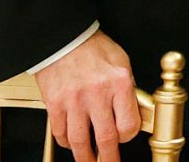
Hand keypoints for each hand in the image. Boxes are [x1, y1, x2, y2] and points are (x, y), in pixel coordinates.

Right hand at [33, 32, 140, 161]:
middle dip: (109, 157)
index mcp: (118, 83)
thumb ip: (127, 88)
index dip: (128, 135)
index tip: (126, 137)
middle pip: (106, 138)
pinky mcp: (55, 104)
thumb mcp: (121, 63)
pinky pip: (61, 132)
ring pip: (80, 141)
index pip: (128, 123)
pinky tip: (72, 144)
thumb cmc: (93, 48)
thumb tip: (134, 111)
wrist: (64, 39)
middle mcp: (97, 93)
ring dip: (85, 157)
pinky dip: (67, 143)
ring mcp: (74, 101)